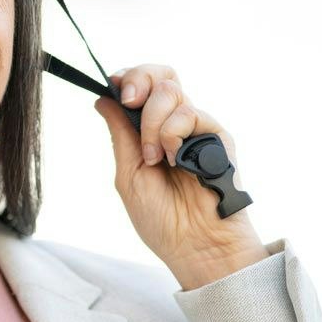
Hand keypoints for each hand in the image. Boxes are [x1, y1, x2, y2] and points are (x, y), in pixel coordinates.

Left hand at [93, 63, 267, 287]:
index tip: (114, 83)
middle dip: (140, 78)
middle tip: (130, 100)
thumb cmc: (162, 218)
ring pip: (171, 91)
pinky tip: (173, 160)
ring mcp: (197, 129)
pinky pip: (191, 114)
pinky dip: (171, 134)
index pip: (144, 87)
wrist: (195, 246)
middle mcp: (176, 124)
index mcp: (152, 131)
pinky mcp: (218, 137)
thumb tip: (103, 99)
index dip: (130, 78)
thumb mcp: (128, 173)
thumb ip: (120, 134)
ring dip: (152, 122)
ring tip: (153, 157)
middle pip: (162, 76)